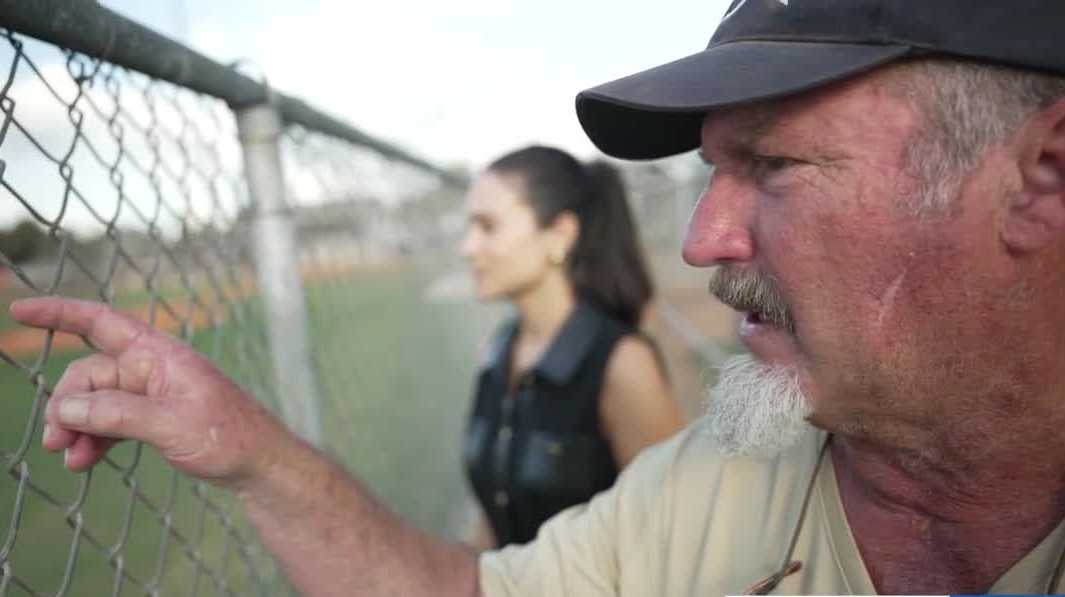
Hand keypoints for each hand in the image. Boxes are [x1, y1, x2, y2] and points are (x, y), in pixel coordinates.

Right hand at [10, 297, 286, 488]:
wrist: (261, 465)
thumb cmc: (228, 436)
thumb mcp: (170, 425)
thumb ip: (117, 413)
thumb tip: (66, 406)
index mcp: (159, 355)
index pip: (101, 323)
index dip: (60, 313)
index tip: (19, 310)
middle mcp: (153, 368)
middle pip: (90, 375)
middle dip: (67, 405)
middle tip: (56, 442)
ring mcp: (154, 392)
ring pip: (97, 401)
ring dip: (79, 427)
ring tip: (69, 458)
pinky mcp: (156, 416)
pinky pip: (112, 420)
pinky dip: (96, 438)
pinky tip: (84, 461)